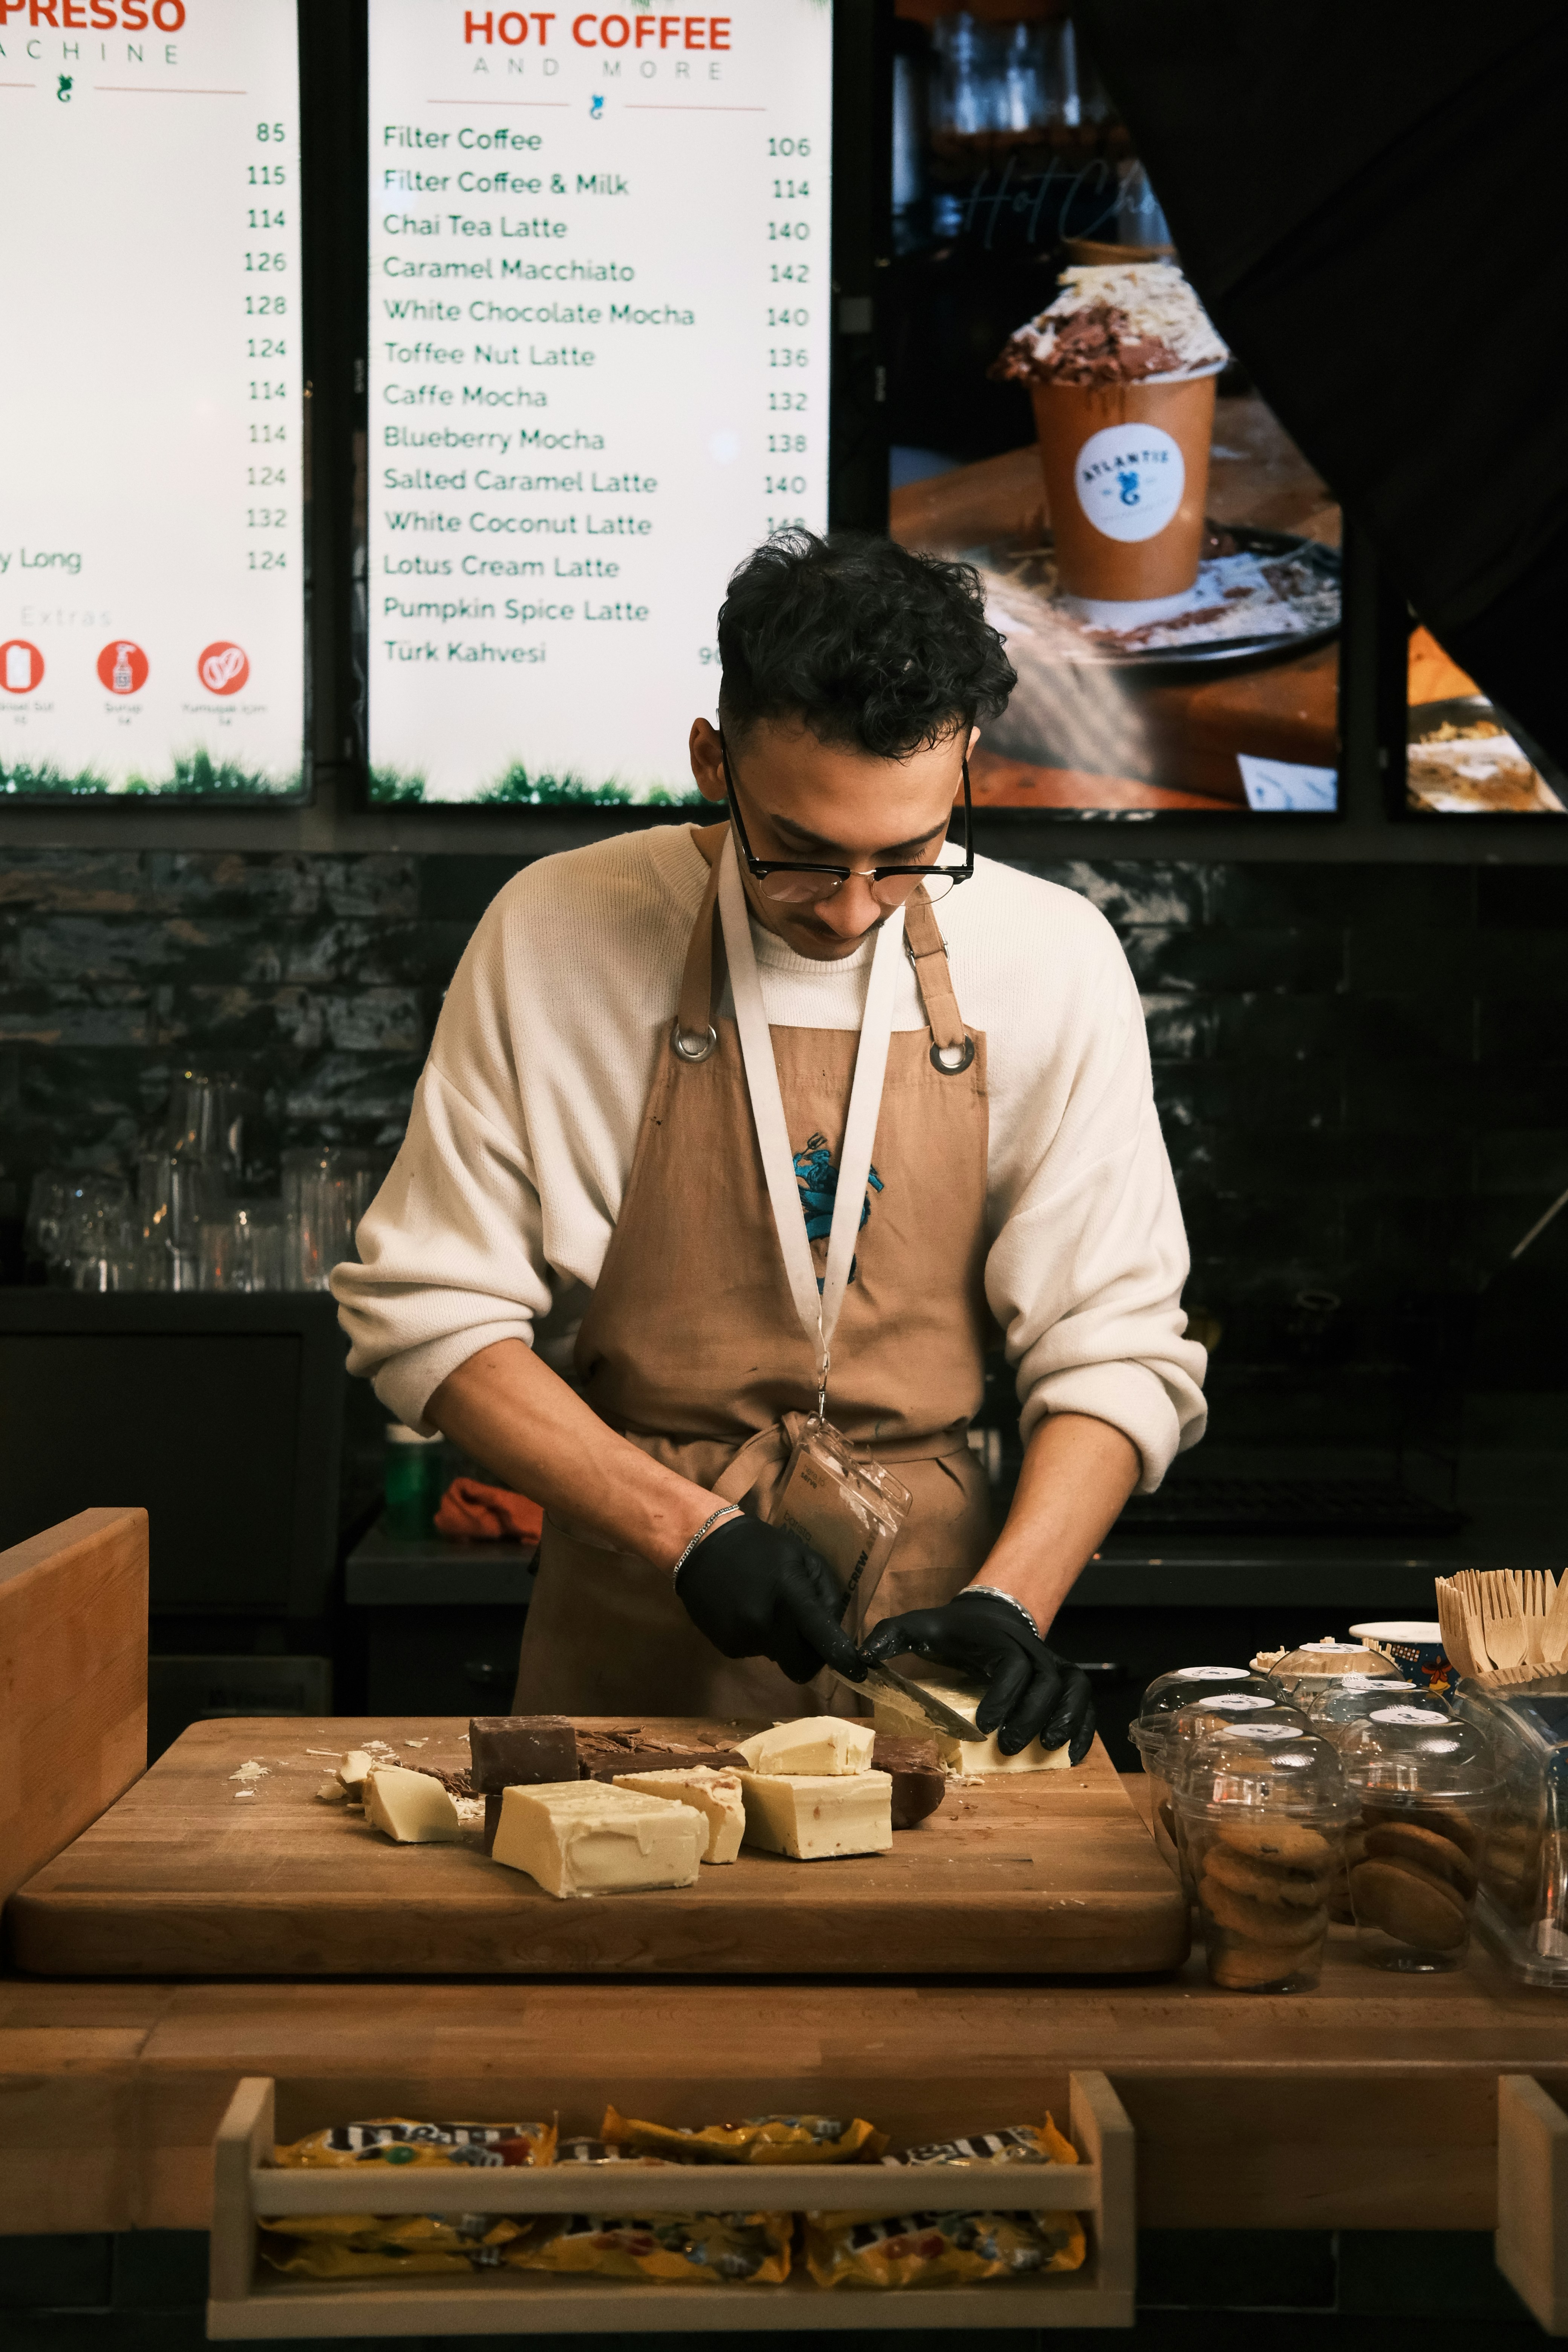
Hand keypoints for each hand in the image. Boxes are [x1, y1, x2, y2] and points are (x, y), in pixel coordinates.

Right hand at [676, 1512, 865, 1686]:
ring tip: (764, 1606)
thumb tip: (835, 1630)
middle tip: (806, 1634)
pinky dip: (758, 1638)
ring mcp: (743, 1639)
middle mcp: (766, 1624)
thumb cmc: (760, 1547)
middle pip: (801, 1666)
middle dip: (810, 1656)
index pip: (823, 1638)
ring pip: (777, 1657)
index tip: (858, 1671)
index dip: (843, 1660)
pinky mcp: (726, 1647)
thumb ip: (826, 1594)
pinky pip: (755, 1652)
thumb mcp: (803, 1557)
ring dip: (780, 1641)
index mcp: (789, 1596)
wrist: (701, 1544)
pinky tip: (745, 1611)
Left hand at [860, 1590, 1093, 1764]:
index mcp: (999, 1641)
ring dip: (1066, 1718)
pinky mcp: (1063, 1680)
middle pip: (1047, 1681)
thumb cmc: (954, 1629)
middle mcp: (1032, 1651)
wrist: (991, 1613)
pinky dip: (1085, 1727)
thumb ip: (892, 1635)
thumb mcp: (921, 1626)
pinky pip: (1084, 1700)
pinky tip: (1075, 1754)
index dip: (1002, 1695)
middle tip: (1007, 1746)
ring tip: (1048, 1746)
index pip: (1010, 1667)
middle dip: (1030, 1715)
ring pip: (1073, 1687)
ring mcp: (1052, 1664)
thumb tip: (863, 1656)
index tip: (983, 1725)